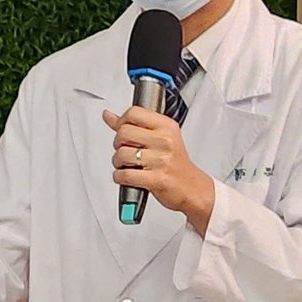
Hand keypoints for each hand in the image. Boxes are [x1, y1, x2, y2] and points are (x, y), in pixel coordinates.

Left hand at [103, 106, 216, 234]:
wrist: (192, 188)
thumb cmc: (175, 163)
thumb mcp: (160, 137)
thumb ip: (134, 125)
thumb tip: (108, 116)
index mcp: (166, 127)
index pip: (134, 113)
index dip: (121, 122)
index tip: (122, 130)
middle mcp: (165, 141)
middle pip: (124, 132)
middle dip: (118, 144)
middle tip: (125, 151)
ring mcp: (161, 160)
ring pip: (121, 154)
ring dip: (118, 162)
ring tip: (127, 165)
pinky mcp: (157, 179)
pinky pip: (125, 175)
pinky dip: (120, 177)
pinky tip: (126, 177)